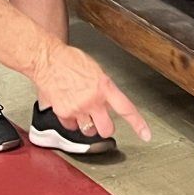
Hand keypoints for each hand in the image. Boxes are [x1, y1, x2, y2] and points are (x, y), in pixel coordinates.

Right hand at [34, 43, 152, 142]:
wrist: (47, 59)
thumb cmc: (69, 60)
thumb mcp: (96, 70)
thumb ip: (104, 88)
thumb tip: (107, 100)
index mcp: (105, 87)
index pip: (126, 109)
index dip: (138, 124)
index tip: (145, 135)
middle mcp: (93, 100)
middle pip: (107, 130)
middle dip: (106, 128)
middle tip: (103, 122)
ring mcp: (78, 109)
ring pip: (89, 131)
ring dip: (88, 125)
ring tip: (83, 112)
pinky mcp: (64, 113)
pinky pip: (71, 127)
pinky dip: (72, 122)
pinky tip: (70, 110)